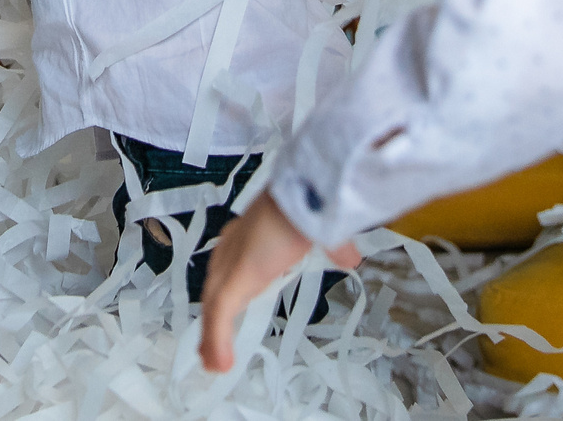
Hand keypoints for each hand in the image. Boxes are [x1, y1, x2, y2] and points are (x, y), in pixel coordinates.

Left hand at [197, 193, 361, 372]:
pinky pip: (220, 317)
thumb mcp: (322, 231)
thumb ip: (334, 247)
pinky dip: (218, 342)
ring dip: (212, 339)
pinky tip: (221, 364)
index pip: (226, 270)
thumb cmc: (312, 208)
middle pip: (213, 291)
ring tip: (214, 365)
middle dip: (211, 322)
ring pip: (213, 308)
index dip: (222, 294)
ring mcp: (232, 264)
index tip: (221, 315)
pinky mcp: (236, 279)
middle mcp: (232, 248)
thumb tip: (351, 258)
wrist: (307, 197)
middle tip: (210, 350)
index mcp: (248, 235)